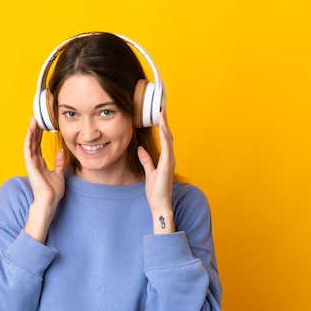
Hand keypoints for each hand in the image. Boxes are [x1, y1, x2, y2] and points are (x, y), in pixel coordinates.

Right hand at [23, 117, 64, 241]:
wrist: (49, 201)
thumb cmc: (53, 192)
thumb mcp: (59, 174)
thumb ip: (58, 162)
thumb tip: (60, 151)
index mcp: (40, 164)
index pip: (38, 145)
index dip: (39, 135)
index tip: (42, 125)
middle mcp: (34, 162)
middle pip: (33, 142)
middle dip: (35, 130)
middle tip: (36, 118)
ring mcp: (31, 163)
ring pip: (29, 143)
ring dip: (31, 131)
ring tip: (33, 120)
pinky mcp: (30, 165)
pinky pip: (28, 149)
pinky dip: (29, 139)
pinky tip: (31, 130)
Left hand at [137, 108, 175, 232]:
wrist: (160, 204)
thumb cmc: (156, 192)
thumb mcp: (149, 172)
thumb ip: (146, 160)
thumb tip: (141, 149)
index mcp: (166, 159)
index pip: (164, 138)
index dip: (162, 125)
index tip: (159, 113)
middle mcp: (170, 158)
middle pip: (167, 135)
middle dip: (164, 121)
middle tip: (161, 106)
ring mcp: (170, 161)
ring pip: (168, 138)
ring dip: (165, 125)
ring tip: (162, 112)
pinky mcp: (167, 165)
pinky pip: (167, 148)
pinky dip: (164, 137)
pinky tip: (162, 128)